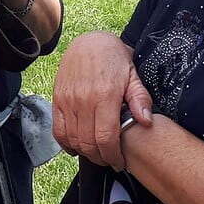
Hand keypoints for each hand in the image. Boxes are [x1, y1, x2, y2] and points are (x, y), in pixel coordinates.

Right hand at [53, 32, 153, 169]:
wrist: (89, 41)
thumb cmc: (114, 58)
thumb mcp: (133, 74)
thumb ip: (140, 98)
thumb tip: (145, 122)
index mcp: (105, 95)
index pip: (106, 138)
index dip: (113, 156)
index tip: (120, 162)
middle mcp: (83, 99)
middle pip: (88, 143)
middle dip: (100, 158)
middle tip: (110, 160)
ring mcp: (68, 100)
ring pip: (73, 139)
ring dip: (85, 152)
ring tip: (97, 153)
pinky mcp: (58, 99)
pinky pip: (58, 130)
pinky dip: (66, 143)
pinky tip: (77, 147)